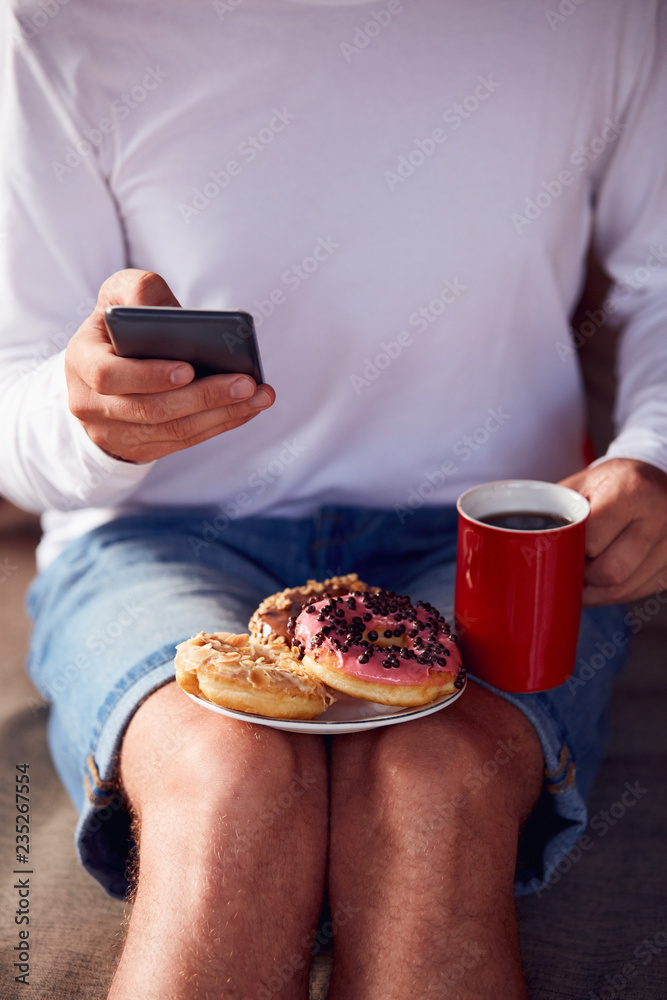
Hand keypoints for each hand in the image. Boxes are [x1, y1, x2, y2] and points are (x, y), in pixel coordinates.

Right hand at [65, 269, 274, 462]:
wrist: (107, 366)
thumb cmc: (121, 325)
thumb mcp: (119, 296)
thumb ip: (137, 290)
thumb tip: (162, 310)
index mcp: (80, 360)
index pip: (108, 376)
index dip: (149, 376)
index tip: (189, 368)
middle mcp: (90, 402)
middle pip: (150, 409)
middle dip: (204, 397)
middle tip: (246, 383)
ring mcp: (113, 432)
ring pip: (172, 429)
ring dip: (222, 414)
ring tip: (258, 396)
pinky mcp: (139, 448)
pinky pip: (183, 440)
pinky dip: (220, 424)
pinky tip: (248, 408)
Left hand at [559, 458, 666, 605]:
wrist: (657, 476)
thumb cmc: (612, 482)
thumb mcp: (581, 483)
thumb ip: (552, 508)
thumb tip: (509, 538)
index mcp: (633, 491)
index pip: (592, 539)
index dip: (570, 550)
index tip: (557, 549)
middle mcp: (661, 517)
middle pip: (610, 572)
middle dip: (582, 575)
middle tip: (568, 565)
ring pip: (624, 589)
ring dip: (595, 591)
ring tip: (580, 575)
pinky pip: (638, 592)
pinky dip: (614, 593)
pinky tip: (601, 582)